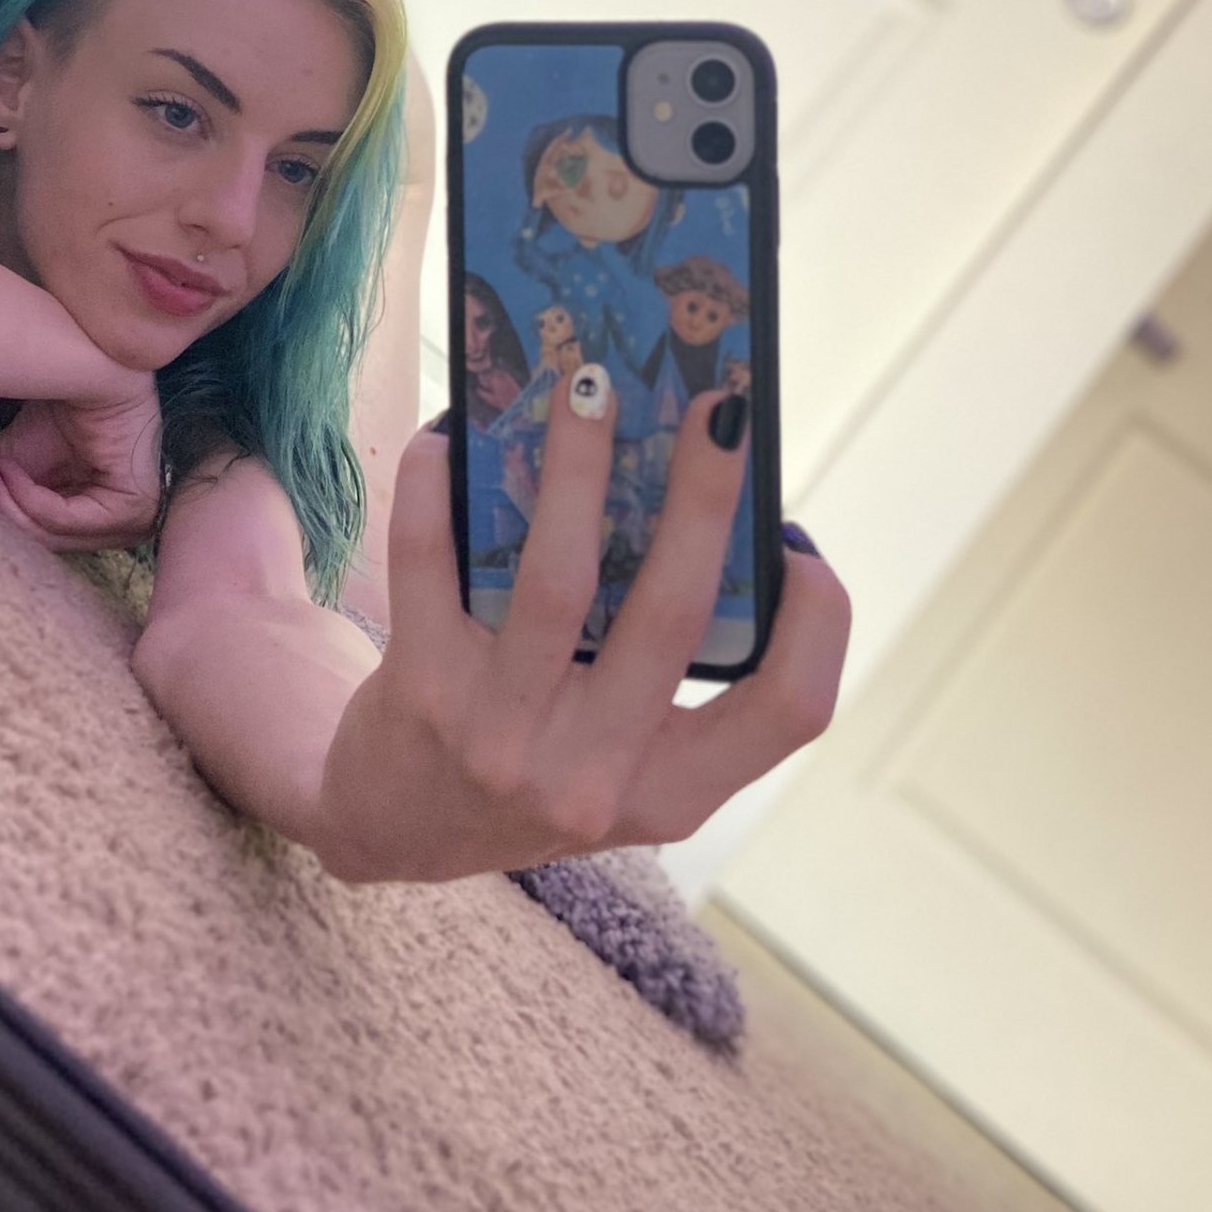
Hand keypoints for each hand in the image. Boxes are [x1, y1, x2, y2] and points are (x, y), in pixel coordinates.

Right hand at [0, 378, 162, 551]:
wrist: (101, 365)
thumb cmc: (68, 407)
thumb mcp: (16, 453)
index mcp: (93, 523)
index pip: (32, 538)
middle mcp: (115, 531)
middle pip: (35, 540)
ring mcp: (128, 523)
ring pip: (44, 534)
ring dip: (1, 499)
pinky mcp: (130, 508)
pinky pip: (62, 518)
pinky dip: (26, 495)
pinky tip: (8, 467)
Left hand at [316, 374, 850, 882]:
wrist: (392, 825)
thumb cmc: (533, 761)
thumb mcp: (621, 754)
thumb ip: (669, 666)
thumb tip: (701, 503)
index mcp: (671, 791)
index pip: (790, 711)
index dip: (819, 623)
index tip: (800, 545)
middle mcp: (593, 775)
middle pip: (673, 617)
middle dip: (704, 496)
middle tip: (720, 404)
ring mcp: (502, 740)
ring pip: (558, 582)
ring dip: (579, 468)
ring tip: (588, 386)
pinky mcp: (420, 696)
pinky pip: (430, 567)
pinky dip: (437, 490)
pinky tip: (446, 435)